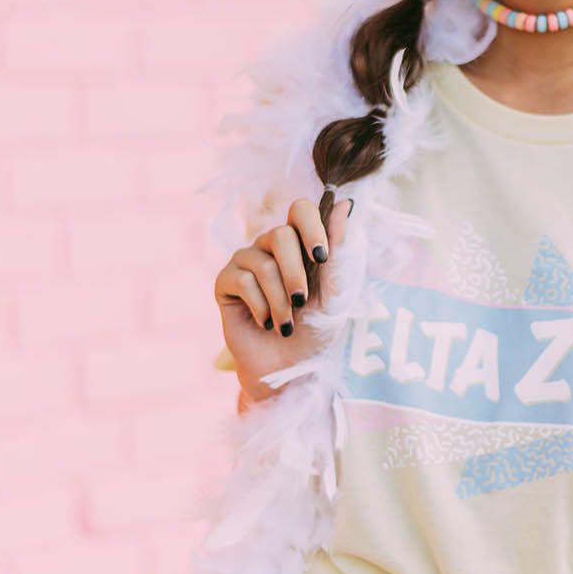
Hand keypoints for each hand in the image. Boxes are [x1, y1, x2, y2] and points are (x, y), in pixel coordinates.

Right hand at [213, 191, 352, 403]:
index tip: (321, 258)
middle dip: (295, 273)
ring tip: (287, 324)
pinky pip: (241, 280)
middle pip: (279, 234)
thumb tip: (346, 205)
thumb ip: (340, 252)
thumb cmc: (316, 329)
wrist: (289, 368)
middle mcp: (271, 246)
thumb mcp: (335, 294)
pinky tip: (265, 323)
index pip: (301, 210)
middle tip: (303, 301)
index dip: (311, 226)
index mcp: (302, 242)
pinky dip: (260, 307)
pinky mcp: (225, 282)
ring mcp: (246, 261)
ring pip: (261, 262)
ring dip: (280, 300)